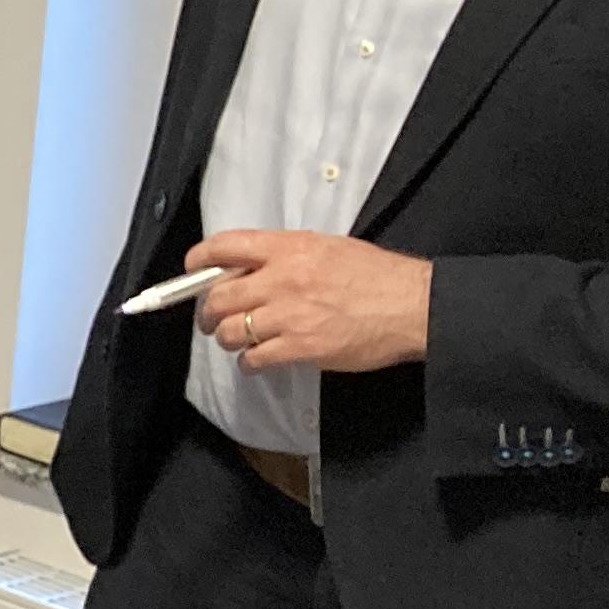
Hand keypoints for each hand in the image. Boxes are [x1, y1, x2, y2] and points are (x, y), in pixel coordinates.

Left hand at [183, 230, 432, 373]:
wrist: (416, 306)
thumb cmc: (378, 276)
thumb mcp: (328, 248)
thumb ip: (285, 255)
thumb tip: (248, 268)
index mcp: (289, 248)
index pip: (224, 246)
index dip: (199, 261)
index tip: (192, 271)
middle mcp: (283, 278)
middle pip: (218, 296)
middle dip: (207, 311)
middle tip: (212, 318)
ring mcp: (289, 314)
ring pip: (230, 330)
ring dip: (228, 338)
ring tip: (239, 339)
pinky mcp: (300, 347)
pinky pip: (253, 358)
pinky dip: (249, 362)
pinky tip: (258, 360)